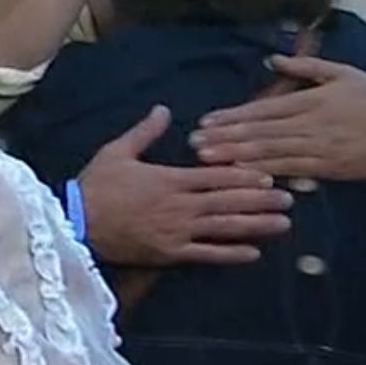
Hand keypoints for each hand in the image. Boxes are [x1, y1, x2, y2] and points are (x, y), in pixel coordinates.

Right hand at [79, 106, 292, 266]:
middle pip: (229, 201)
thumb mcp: (116, 152)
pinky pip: (206, 254)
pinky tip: (252, 253)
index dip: (245, 175)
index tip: (269, 175)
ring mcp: (177, 231)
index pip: (216, 176)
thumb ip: (144, 132)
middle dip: (261, 200)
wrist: (76, 223)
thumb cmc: (95, 186)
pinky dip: (230, 254)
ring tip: (282, 224)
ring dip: (256, 225)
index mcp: (170, 179)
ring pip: (224, 227)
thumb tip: (164, 109)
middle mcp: (180, 205)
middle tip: (289, 199)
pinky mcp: (169, 253)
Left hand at [192, 56, 365, 181]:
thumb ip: (306, 68)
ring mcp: (319, 148)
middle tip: (194, 144)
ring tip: (209, 160)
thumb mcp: (344, 73)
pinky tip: (245, 177)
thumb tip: (272, 60)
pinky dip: (267, 174)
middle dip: (225, 138)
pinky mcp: (329, 168)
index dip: (232, 117)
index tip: (206, 122)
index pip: (263, 109)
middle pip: (260, 132)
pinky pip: (293, 171)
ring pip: (271, 153)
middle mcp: (311, 124)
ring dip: (237, 157)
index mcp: (311, 100)